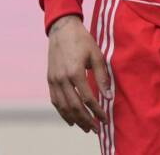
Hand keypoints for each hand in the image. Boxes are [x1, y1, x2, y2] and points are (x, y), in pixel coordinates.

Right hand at [47, 15, 110, 133]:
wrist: (62, 29)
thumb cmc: (83, 40)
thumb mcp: (97, 55)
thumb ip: (102, 76)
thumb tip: (109, 95)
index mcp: (75, 72)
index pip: (88, 98)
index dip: (97, 111)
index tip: (105, 119)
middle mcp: (62, 79)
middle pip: (74, 106)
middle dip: (86, 120)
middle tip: (96, 129)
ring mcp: (54, 80)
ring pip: (63, 106)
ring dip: (74, 119)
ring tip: (84, 128)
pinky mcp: (50, 79)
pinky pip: (55, 101)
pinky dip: (62, 112)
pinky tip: (70, 118)